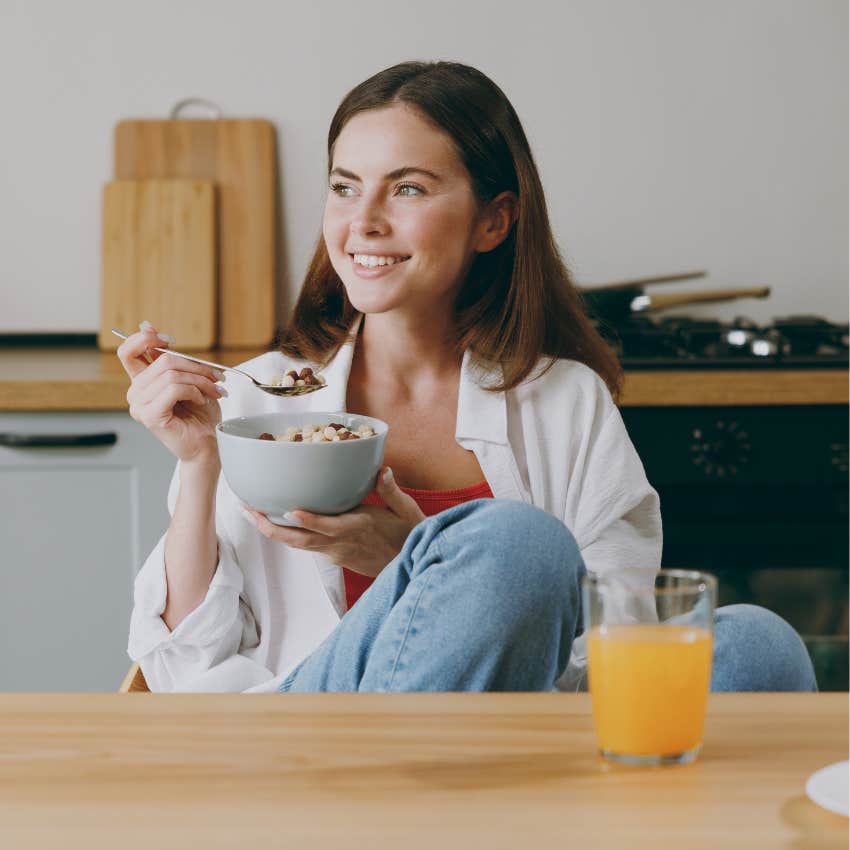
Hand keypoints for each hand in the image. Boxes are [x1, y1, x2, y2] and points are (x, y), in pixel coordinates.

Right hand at [117, 321, 226, 464]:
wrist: (207, 443)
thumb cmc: (200, 415)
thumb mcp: (188, 378)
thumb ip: (170, 357)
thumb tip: (146, 326)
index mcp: (142, 382)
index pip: (128, 351)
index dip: (146, 338)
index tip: (171, 341)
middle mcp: (136, 393)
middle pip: (161, 360)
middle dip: (195, 366)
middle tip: (215, 376)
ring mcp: (140, 406)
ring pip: (171, 374)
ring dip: (200, 380)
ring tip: (212, 391)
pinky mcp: (150, 416)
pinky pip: (174, 389)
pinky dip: (194, 391)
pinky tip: (200, 401)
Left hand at [242, 467, 425, 576]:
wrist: (409, 566)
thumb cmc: (409, 535)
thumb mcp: (407, 511)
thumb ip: (391, 490)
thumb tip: (383, 470)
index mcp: (360, 527)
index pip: (331, 527)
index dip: (311, 520)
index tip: (290, 510)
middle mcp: (342, 543)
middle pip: (302, 540)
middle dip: (272, 527)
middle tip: (249, 511)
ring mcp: (336, 552)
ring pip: (299, 545)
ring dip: (274, 531)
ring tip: (251, 513)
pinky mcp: (334, 556)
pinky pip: (306, 546)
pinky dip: (288, 534)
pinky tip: (274, 521)